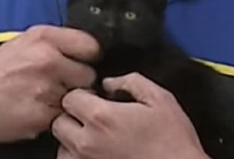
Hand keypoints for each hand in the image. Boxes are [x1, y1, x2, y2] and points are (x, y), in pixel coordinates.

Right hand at [0, 25, 99, 143]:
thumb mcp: (18, 44)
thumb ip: (50, 44)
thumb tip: (80, 51)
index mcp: (42, 38)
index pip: (90, 45)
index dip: (87, 57)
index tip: (79, 64)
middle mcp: (47, 60)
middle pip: (88, 74)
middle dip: (77, 82)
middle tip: (58, 85)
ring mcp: (46, 89)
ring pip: (77, 99)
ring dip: (65, 101)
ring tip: (42, 99)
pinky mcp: (42, 115)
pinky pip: (62, 117)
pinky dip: (52, 117)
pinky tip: (34, 111)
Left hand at [51, 73, 208, 158]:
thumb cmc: (174, 140)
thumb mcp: (159, 99)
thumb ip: (130, 82)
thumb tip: (108, 83)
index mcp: (101, 117)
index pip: (69, 97)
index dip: (82, 95)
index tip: (95, 99)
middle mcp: (87, 142)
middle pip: (59, 122)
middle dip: (72, 117)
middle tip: (92, 118)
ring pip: (62, 147)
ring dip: (72, 140)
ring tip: (94, 139)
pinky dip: (77, 158)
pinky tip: (95, 153)